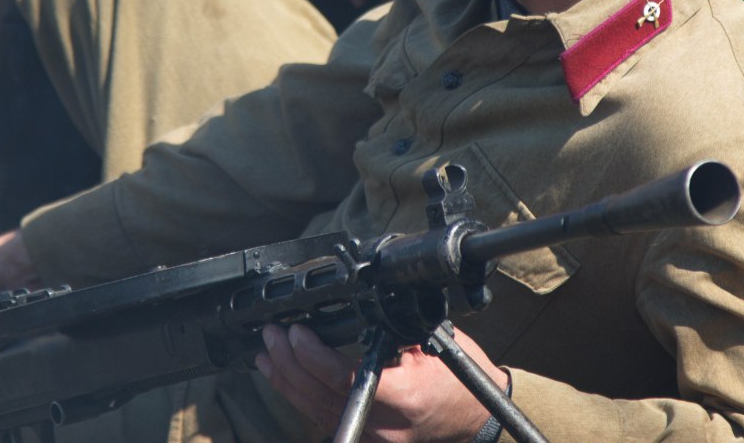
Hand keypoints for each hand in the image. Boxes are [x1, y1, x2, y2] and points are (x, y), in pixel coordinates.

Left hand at [256, 324, 503, 441]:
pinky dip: (302, 397)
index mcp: (405, 397)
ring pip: (317, 412)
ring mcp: (375, 439)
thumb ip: (392, 332)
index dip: (313, 356)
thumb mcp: (431, 344)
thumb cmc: (460, 378)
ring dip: (287, 382)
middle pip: (322, 397)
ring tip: (267, 355)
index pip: (345, 379)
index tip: (296, 332)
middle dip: (290, 364)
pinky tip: (286, 379)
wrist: (476, 418)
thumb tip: (354, 313)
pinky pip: (325, 419)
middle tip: (272, 336)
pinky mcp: (368, 441)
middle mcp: (386, 426)